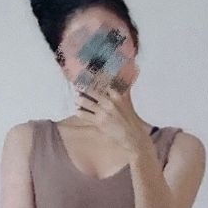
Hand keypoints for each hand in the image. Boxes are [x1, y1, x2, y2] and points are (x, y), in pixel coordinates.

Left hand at [65, 15, 144, 152]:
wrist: (133, 137)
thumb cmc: (130, 119)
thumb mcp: (128, 102)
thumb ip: (124, 89)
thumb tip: (130, 76)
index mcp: (117, 94)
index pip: (103, 82)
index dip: (93, 76)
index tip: (85, 70)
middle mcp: (110, 101)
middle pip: (92, 90)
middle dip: (82, 86)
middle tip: (74, 81)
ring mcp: (104, 111)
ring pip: (86, 102)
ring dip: (80, 99)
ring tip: (75, 97)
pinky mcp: (100, 122)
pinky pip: (86, 115)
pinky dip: (80, 112)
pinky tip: (76, 110)